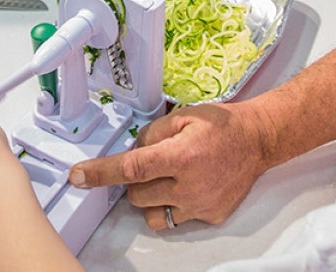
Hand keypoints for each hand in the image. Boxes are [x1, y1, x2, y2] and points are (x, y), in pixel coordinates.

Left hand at [68, 101, 272, 229]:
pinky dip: (174, 205)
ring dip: (151, 198)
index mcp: (181, 156)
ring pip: (153, 214)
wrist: (258, 139)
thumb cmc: (222, 125)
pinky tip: (188, 186)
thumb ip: (151, 133)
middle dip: (136, 180)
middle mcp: (189, 186)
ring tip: (168, 179)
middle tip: (155, 163)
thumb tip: (132, 151)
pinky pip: (177, 219)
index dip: (100, 174)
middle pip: (137, 195)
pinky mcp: (210, 217)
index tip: (77, 177)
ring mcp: (200, 205)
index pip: (130, 169)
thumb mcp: (183, 116)